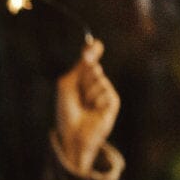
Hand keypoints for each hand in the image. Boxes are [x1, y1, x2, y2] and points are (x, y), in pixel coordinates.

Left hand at [55, 38, 119, 175]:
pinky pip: (106, 91)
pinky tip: (93, 110)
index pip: (90, 61)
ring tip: (84, 105)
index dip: (91, 51)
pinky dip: (96, 99)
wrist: (71, 135)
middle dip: (84, 75)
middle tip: (77, 92)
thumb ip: (79, 66)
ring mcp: (105, 95)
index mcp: (83, 81)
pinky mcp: (113, 104)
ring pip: (99, 78)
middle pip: (94, 67)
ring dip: (87, 91)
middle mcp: (95, 86)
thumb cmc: (66, 113)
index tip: (92, 44)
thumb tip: (91, 45)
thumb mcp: (68, 85)